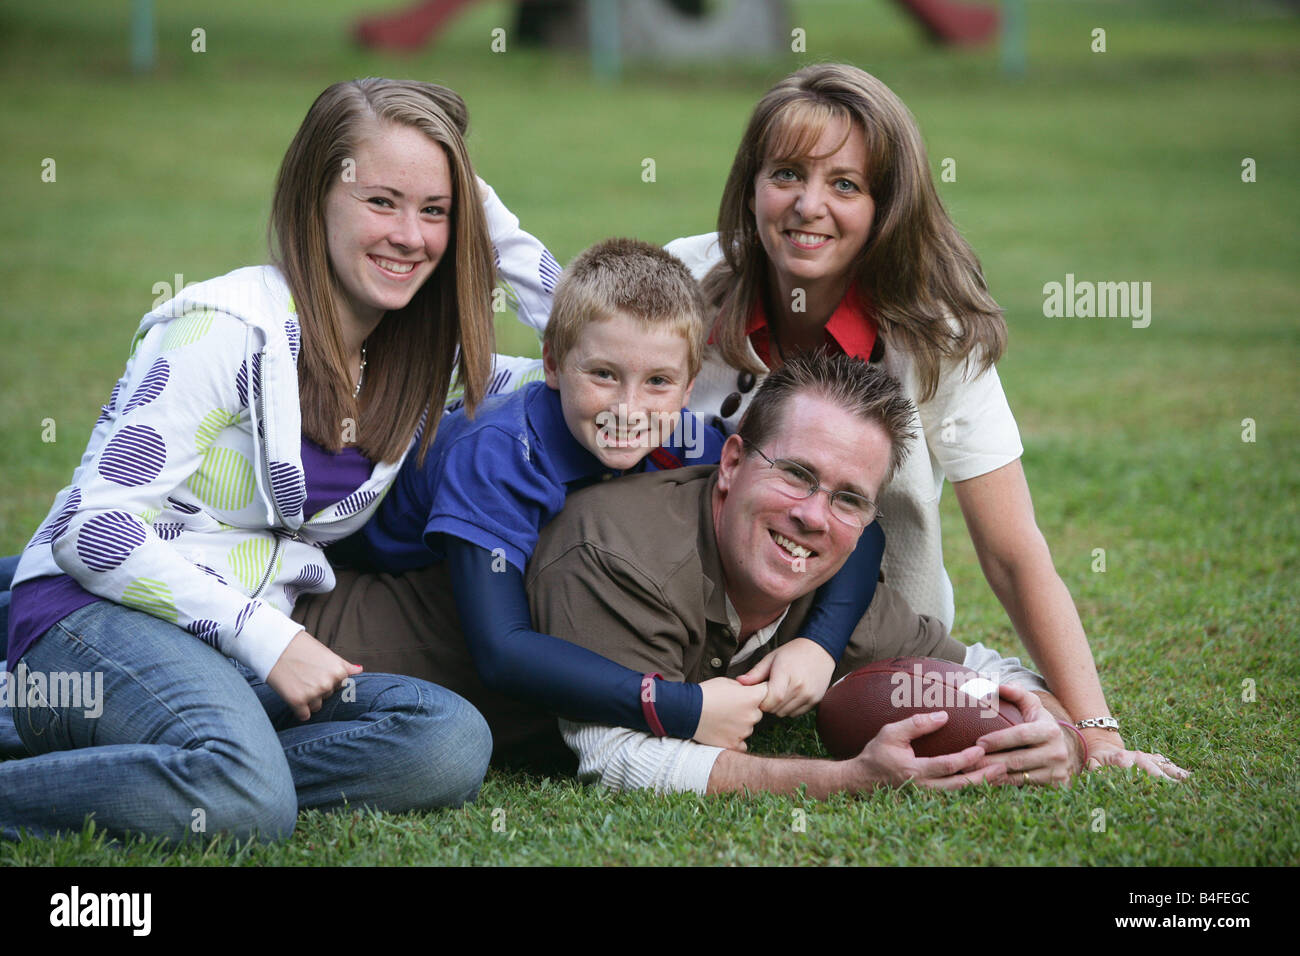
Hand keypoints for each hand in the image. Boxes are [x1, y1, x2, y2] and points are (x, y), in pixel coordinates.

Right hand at [267, 630, 362, 720]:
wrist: (274, 644)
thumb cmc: (300, 647)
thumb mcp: (326, 653)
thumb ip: (344, 665)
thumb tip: (360, 670)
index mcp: (339, 672)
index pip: (339, 687)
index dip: (326, 680)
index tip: (315, 671)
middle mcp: (329, 684)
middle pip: (327, 696)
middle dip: (317, 689)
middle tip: (303, 674)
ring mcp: (314, 693)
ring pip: (316, 706)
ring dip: (308, 700)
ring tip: (297, 682)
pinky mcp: (297, 701)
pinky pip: (304, 716)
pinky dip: (299, 710)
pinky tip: (292, 695)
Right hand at [695, 678, 766, 750]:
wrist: (686, 710)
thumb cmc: (705, 693)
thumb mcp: (726, 682)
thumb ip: (743, 688)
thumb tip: (748, 691)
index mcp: (752, 698)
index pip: (767, 692)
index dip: (759, 691)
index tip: (752, 692)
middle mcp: (752, 716)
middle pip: (758, 712)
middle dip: (749, 709)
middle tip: (731, 707)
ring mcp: (744, 732)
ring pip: (749, 727)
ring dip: (741, 724)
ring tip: (723, 718)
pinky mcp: (734, 744)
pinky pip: (742, 743)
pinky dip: (735, 738)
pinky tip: (724, 732)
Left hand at [736, 638, 835, 717]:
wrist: (820, 651)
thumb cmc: (793, 653)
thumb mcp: (772, 658)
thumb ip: (755, 673)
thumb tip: (739, 682)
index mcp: (786, 674)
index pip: (770, 700)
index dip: (762, 702)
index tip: (760, 694)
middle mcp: (800, 687)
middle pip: (776, 709)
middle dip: (768, 704)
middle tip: (769, 691)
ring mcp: (809, 695)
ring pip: (785, 713)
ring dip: (778, 707)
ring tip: (780, 691)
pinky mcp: (815, 701)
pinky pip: (795, 713)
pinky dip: (789, 708)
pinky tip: (790, 694)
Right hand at [844, 711, 1005, 792]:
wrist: (862, 780)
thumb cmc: (876, 753)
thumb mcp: (891, 733)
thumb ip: (916, 724)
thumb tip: (943, 716)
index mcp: (914, 771)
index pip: (947, 766)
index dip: (966, 758)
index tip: (982, 747)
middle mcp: (923, 787)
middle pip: (959, 786)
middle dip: (983, 777)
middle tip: (1002, 767)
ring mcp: (926, 796)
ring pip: (959, 794)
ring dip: (980, 785)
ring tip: (999, 776)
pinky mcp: (928, 798)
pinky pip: (954, 796)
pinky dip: (970, 790)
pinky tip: (984, 782)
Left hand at [973, 683, 1076, 786]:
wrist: (1065, 747)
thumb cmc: (1039, 722)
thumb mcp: (1032, 705)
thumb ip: (1017, 693)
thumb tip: (1000, 687)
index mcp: (1051, 730)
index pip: (1022, 735)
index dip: (999, 739)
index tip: (978, 741)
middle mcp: (1057, 752)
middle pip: (1018, 759)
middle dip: (990, 761)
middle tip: (967, 760)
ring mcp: (1057, 771)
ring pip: (1019, 775)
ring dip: (992, 774)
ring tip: (971, 771)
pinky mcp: (1055, 785)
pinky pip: (1023, 785)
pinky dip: (1002, 782)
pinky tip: (985, 779)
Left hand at [1086, 739, 1190, 780]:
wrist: (1104, 745)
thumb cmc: (1098, 759)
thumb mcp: (1093, 763)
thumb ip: (1096, 768)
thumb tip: (1098, 772)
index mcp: (1123, 758)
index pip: (1137, 770)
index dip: (1145, 780)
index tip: (1155, 790)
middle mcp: (1138, 757)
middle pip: (1155, 770)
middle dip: (1166, 782)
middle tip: (1178, 796)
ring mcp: (1147, 757)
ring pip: (1164, 766)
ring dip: (1177, 775)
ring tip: (1191, 785)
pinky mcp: (1154, 759)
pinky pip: (1168, 764)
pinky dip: (1178, 771)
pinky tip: (1190, 779)